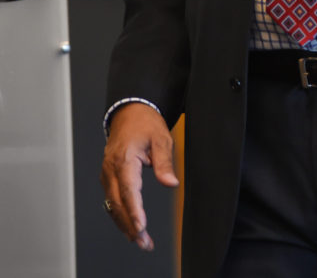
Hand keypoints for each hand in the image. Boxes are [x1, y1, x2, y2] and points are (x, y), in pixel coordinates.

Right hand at [100, 103, 178, 251]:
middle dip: (130, 225)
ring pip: (112, 205)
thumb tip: (170, 183)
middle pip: (118, 203)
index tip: (141, 227)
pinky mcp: (108, 176)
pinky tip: (129, 226)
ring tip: (139, 240)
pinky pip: (111, 199)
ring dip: (124, 224)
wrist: (130, 112)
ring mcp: (107, 173)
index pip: (128, 190)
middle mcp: (111, 169)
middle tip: (144, 242)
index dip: (134, 211)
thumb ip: (164, 162)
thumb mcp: (161, 138)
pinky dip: (119, 214)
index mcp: (124, 159)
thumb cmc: (146, 124)